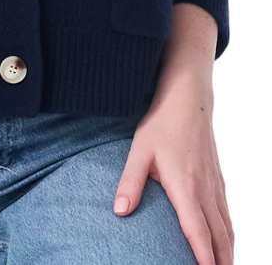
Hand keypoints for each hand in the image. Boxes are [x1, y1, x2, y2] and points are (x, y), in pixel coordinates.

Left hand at [113, 72, 233, 264]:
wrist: (188, 98)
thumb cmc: (161, 123)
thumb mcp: (139, 150)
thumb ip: (130, 181)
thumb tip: (119, 211)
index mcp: (185, 186)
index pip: (196, 231)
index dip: (202, 257)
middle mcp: (204, 189)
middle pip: (218, 236)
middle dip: (219, 261)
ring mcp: (213, 184)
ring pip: (225, 226)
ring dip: (226, 250)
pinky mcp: (215, 177)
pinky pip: (225, 213)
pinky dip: (228, 233)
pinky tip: (224, 240)